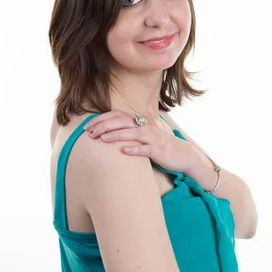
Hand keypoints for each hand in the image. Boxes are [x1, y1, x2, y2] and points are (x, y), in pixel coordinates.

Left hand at [83, 110, 199, 174]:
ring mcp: (153, 138)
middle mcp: (146, 127)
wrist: (183, 155)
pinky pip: (147, 149)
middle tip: (90, 133)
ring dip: (118, 135)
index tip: (87, 126)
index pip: (118, 116)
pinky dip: (136, 149)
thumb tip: (106, 133)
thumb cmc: (159, 146)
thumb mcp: (142, 137)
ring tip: (103, 139)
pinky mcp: (160, 151)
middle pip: (123, 122)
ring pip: (134, 133)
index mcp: (140, 123)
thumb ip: (128, 132)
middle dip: (105, 126)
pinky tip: (125, 152)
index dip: (102, 119)